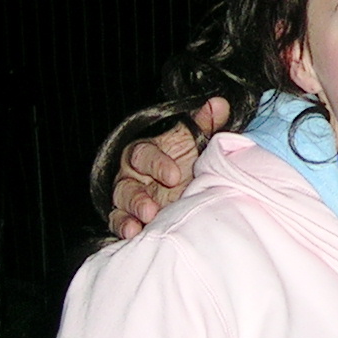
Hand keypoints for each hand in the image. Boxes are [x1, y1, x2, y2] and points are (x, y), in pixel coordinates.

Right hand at [107, 96, 228, 237]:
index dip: (157, 164)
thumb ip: (206, 123)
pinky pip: (118, 220)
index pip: (144, 153)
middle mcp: (133, 173)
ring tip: (139, 226)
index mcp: (147, 152)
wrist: (190, 184)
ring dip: (129, 214)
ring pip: (120, 202)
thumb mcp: (198, 141)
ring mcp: (130, 196)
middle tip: (152, 209)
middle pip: (126, 182)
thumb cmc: (188, 158)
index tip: (174, 175)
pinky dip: (122, 227)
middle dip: (137, 197)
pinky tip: (132, 235)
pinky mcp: (130, 215)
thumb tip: (219, 103)